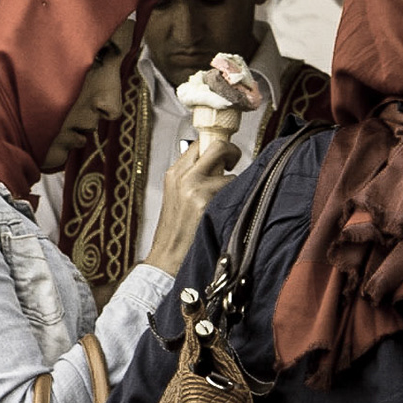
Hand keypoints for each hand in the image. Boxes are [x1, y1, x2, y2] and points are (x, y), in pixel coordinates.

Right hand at [141, 137, 240, 275]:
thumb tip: (216, 162)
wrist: (167, 258)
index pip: (199, 143)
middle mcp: (183, 177)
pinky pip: (233, 192)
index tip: (225, 155)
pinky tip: (225, 214)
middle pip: (217, 146)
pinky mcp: (206, 204)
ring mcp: (195, 189)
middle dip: (232, 151)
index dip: (216, 146)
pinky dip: (234, 200)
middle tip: (235, 162)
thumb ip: (191, 177)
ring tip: (224, 203)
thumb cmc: (175, 231)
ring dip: (233, 186)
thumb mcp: (176, 197)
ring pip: (230, 173)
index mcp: (174, 173)